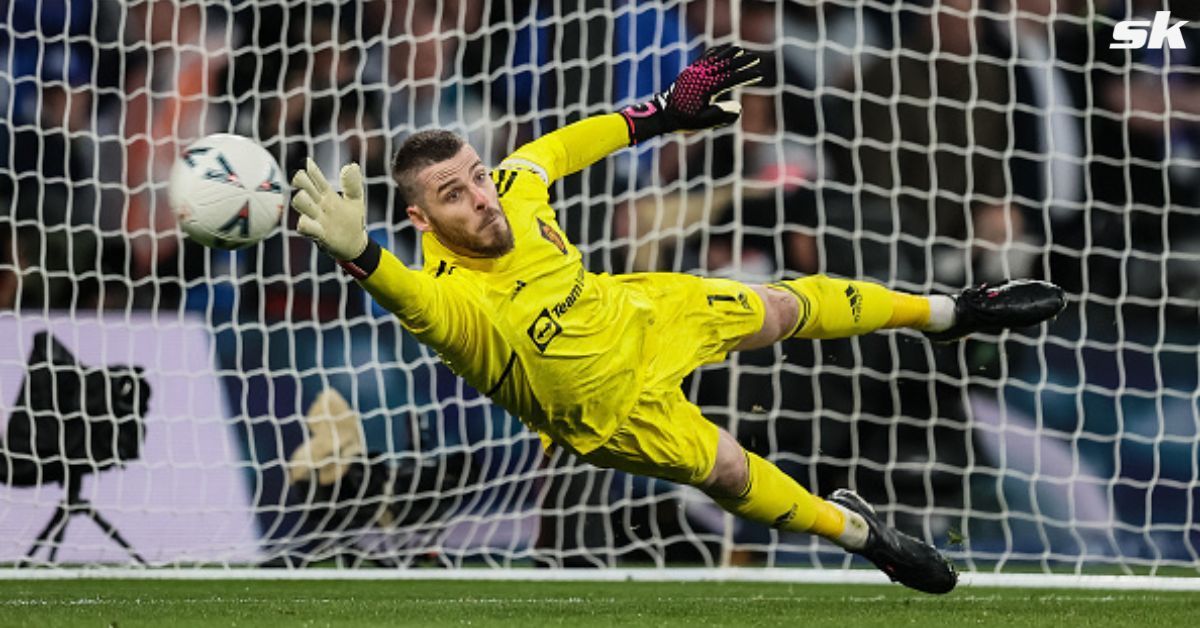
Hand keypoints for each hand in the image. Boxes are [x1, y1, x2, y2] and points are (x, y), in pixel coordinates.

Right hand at [290, 158, 367, 260]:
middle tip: (299, 176)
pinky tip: (306, 222)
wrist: (355, 244)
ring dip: (301, 200)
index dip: (311, 170)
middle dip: (300, 181)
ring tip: (301, 196)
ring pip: (302, 206)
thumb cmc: (353, 220)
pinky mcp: (319, 234)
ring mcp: (317, 218)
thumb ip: (352, 184)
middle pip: (304, 188)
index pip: (316, 178)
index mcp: (327, 194)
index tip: (306, 162)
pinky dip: (305, 224)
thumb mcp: (355, 199)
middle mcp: (318, 205)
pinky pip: (306, 227)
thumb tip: (352, 165)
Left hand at [620, 44, 762, 143]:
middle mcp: (701, 77)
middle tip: (756, 58)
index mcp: (707, 88)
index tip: (759, 74)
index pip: (731, 79)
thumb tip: (738, 107)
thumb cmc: (684, 120)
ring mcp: (694, 72)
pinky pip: (704, 58)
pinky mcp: (689, 71)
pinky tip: (720, 49)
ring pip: (715, 59)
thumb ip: (721, 115)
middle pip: (726, 65)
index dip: (746, 76)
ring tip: (741, 49)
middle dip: (742, 62)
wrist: (663, 114)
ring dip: (729, 53)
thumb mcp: (704, 122)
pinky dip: (714, 53)